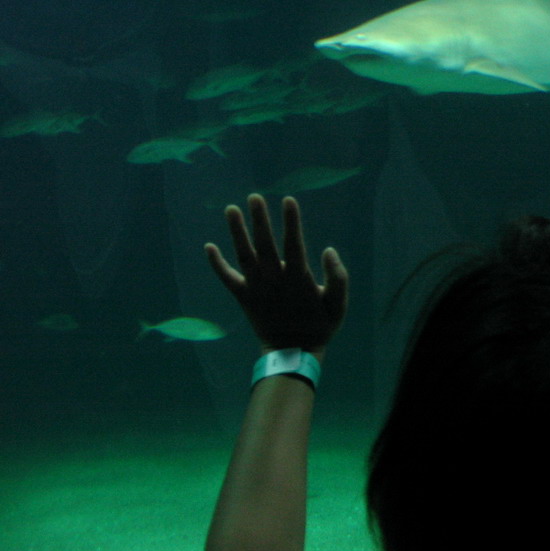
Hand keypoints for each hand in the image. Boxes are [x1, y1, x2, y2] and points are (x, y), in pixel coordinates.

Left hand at [205, 194, 347, 354]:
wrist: (293, 353)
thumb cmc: (320, 326)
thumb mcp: (339, 304)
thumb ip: (338, 277)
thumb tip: (329, 250)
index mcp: (298, 278)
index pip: (293, 243)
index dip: (291, 222)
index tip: (288, 200)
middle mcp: (274, 279)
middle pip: (264, 244)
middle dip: (259, 220)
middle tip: (254, 197)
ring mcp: (256, 288)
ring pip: (243, 255)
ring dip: (236, 232)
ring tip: (230, 209)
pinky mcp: (243, 298)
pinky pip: (227, 278)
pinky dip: (216, 264)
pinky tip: (208, 246)